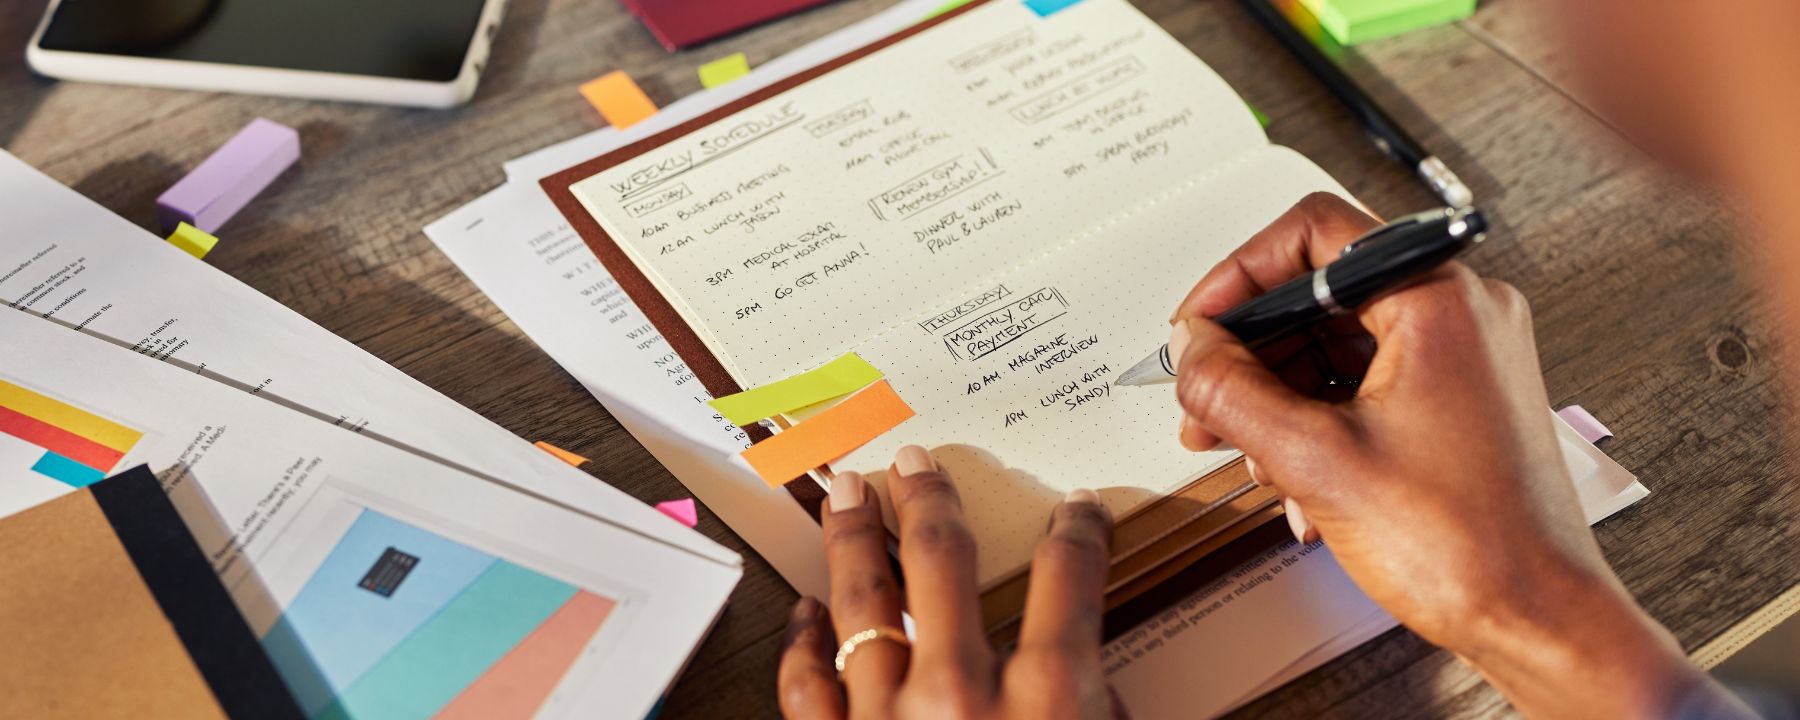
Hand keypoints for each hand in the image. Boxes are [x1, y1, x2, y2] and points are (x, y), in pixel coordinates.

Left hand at [777, 446, 1123, 718]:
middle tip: (915, 463)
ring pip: (862, 603)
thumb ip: (1101, 706)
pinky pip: (809, 686)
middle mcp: (961, 694)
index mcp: (1048, 697)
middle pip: (941, 560)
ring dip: (852, 539)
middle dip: (928, 499)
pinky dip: (803, 644)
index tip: (1076, 512)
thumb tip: (1088, 676)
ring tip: (846, 496)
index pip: (1067, 578)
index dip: (1077, 533)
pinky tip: (807, 611)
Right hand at [1167, 193, 1720, 716]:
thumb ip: (1233, 392)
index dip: (1238, 278)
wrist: (1536, 619)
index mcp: (1439, 300)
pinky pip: (1364, 384)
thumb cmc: (1471, 546)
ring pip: (1336, 344)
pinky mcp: (1455, 400)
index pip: (1313, 236)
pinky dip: (1316, 419)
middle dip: (1251, 353)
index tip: (1200, 326)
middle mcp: (1459, 315)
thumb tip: (1191, 350)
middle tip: (1206, 397)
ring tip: (1243, 447)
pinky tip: (1292, 477)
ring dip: (1277, 395)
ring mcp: (1461, 358)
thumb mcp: (1314, 460)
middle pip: (1319, 295)